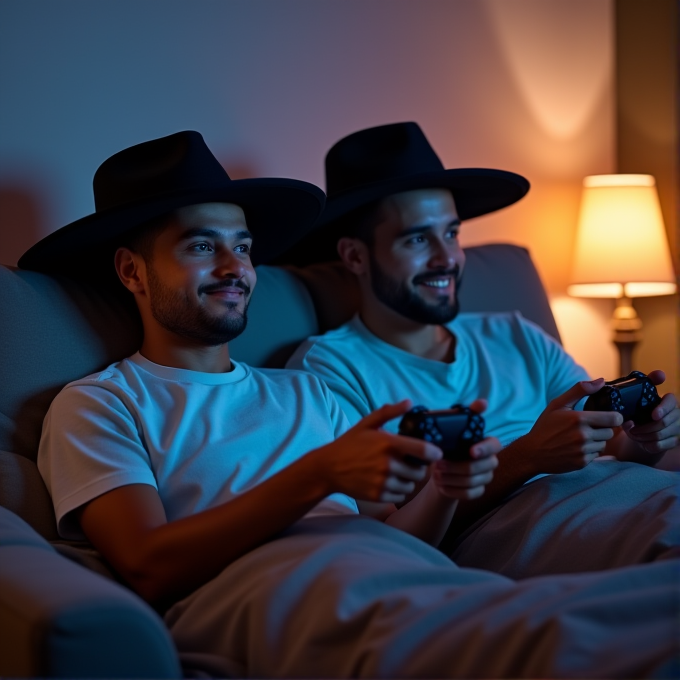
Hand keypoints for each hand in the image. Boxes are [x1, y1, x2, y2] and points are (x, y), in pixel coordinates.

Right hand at [315, 400, 441, 503]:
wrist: (328, 468)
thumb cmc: (349, 444)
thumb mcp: (367, 424)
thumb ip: (389, 412)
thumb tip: (409, 402)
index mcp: (388, 444)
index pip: (423, 451)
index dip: (434, 453)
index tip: (436, 453)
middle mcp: (388, 464)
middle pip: (420, 472)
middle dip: (417, 467)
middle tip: (408, 462)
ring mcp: (383, 482)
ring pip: (411, 485)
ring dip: (407, 480)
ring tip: (396, 472)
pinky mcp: (378, 496)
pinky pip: (400, 496)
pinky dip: (397, 490)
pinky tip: (387, 481)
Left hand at [431, 435, 499, 499]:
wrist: (444, 472)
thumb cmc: (447, 453)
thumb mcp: (448, 445)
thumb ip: (451, 442)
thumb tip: (442, 445)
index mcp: (486, 444)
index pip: (494, 445)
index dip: (485, 449)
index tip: (471, 452)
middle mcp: (490, 461)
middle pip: (476, 466)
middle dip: (455, 467)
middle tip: (438, 465)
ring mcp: (487, 477)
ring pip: (470, 481)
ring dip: (450, 479)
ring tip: (436, 475)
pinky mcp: (480, 491)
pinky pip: (468, 493)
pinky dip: (452, 490)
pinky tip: (441, 487)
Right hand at [520, 379, 622, 474]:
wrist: (532, 453)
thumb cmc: (545, 426)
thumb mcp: (558, 404)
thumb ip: (580, 390)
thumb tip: (601, 381)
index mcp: (578, 419)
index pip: (614, 418)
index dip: (614, 417)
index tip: (608, 416)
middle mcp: (583, 435)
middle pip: (610, 432)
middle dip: (602, 428)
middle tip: (588, 427)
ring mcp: (583, 450)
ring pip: (604, 444)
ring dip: (596, 440)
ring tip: (580, 437)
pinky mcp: (582, 462)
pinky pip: (596, 455)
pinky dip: (590, 451)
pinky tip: (576, 447)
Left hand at [621, 370, 679, 455]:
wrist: (642, 433)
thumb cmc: (635, 414)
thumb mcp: (629, 403)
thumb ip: (624, 399)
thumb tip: (612, 398)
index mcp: (665, 401)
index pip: (671, 400)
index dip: (663, 408)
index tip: (653, 415)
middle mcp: (675, 413)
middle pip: (664, 422)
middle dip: (644, 427)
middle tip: (631, 429)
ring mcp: (677, 427)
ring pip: (660, 434)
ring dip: (643, 436)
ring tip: (634, 434)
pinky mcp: (674, 441)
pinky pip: (660, 445)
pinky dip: (647, 445)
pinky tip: (642, 442)